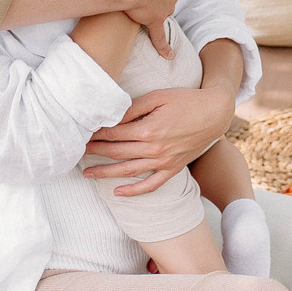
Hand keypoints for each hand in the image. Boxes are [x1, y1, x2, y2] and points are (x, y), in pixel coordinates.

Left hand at [84, 84, 237, 195]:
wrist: (215, 113)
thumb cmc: (186, 100)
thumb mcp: (157, 97)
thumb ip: (133, 108)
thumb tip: (110, 116)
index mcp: (148, 129)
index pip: (113, 134)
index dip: (96, 134)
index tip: (82, 133)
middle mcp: (154, 149)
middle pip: (116, 153)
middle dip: (94, 152)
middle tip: (76, 151)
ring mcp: (164, 161)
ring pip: (128, 171)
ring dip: (105, 173)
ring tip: (87, 174)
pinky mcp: (173, 169)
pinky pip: (151, 185)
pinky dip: (134, 191)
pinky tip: (118, 193)